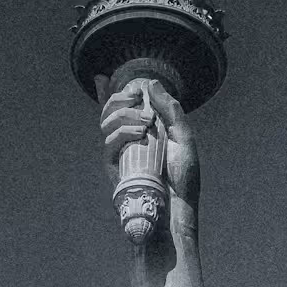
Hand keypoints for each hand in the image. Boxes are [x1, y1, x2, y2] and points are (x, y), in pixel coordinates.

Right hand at [100, 79, 199, 209]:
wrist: (177, 208)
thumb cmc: (183, 178)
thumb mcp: (183, 138)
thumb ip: (170, 110)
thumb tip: (151, 83)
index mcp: (144, 131)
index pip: (121, 109)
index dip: (108, 93)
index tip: (103, 78)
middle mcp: (129, 140)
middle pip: (110, 111)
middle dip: (119, 97)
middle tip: (137, 96)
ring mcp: (120, 153)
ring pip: (107, 123)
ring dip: (124, 114)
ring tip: (146, 121)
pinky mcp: (114, 167)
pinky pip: (109, 143)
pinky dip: (122, 132)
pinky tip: (139, 133)